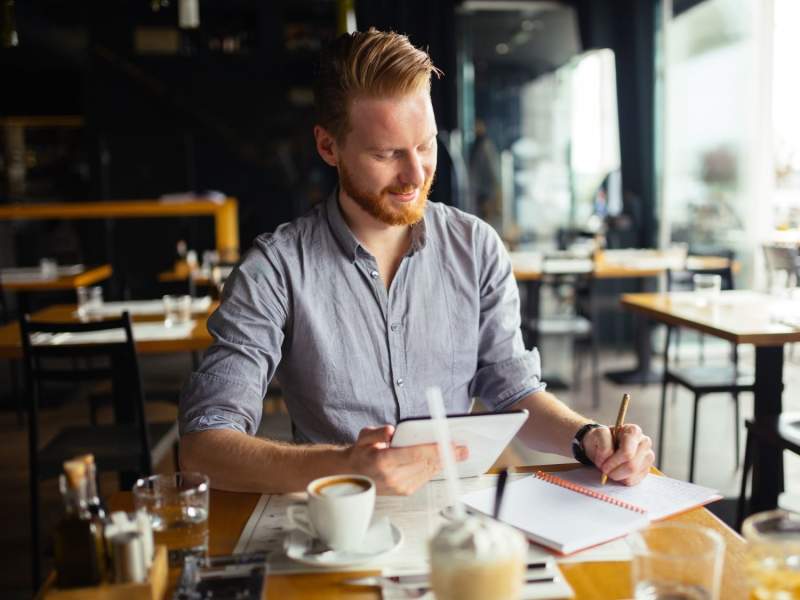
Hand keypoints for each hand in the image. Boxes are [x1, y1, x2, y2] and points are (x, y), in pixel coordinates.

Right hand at [346, 425, 468, 494]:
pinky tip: (443, 461)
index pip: (414, 454)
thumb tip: (390, 431)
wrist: (353, 476)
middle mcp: (392, 476)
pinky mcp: (404, 491)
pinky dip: (435, 468)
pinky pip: (425, 478)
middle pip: (426, 464)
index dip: (435, 449)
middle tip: (463, 449)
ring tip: (459, 454)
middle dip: (447, 456)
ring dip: (444, 463)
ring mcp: (399, 486)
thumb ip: (377, 433)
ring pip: (428, 472)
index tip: (449, 445)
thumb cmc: (361, 454)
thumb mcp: (364, 437)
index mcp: (382, 461)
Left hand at [582, 424, 653, 485]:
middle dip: (614, 470)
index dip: (613, 461)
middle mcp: (644, 443)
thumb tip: (609, 455)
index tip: (602, 463)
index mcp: (634, 431)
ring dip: (617, 475)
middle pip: (631, 466)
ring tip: (610, 468)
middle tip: (604, 468)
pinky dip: (621, 479)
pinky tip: (617, 471)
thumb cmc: (601, 440)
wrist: (602, 446)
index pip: (627, 453)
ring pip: (632, 475)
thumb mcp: (597, 435)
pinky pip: (633, 481)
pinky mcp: (645, 470)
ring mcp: (647, 457)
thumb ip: (603, 442)